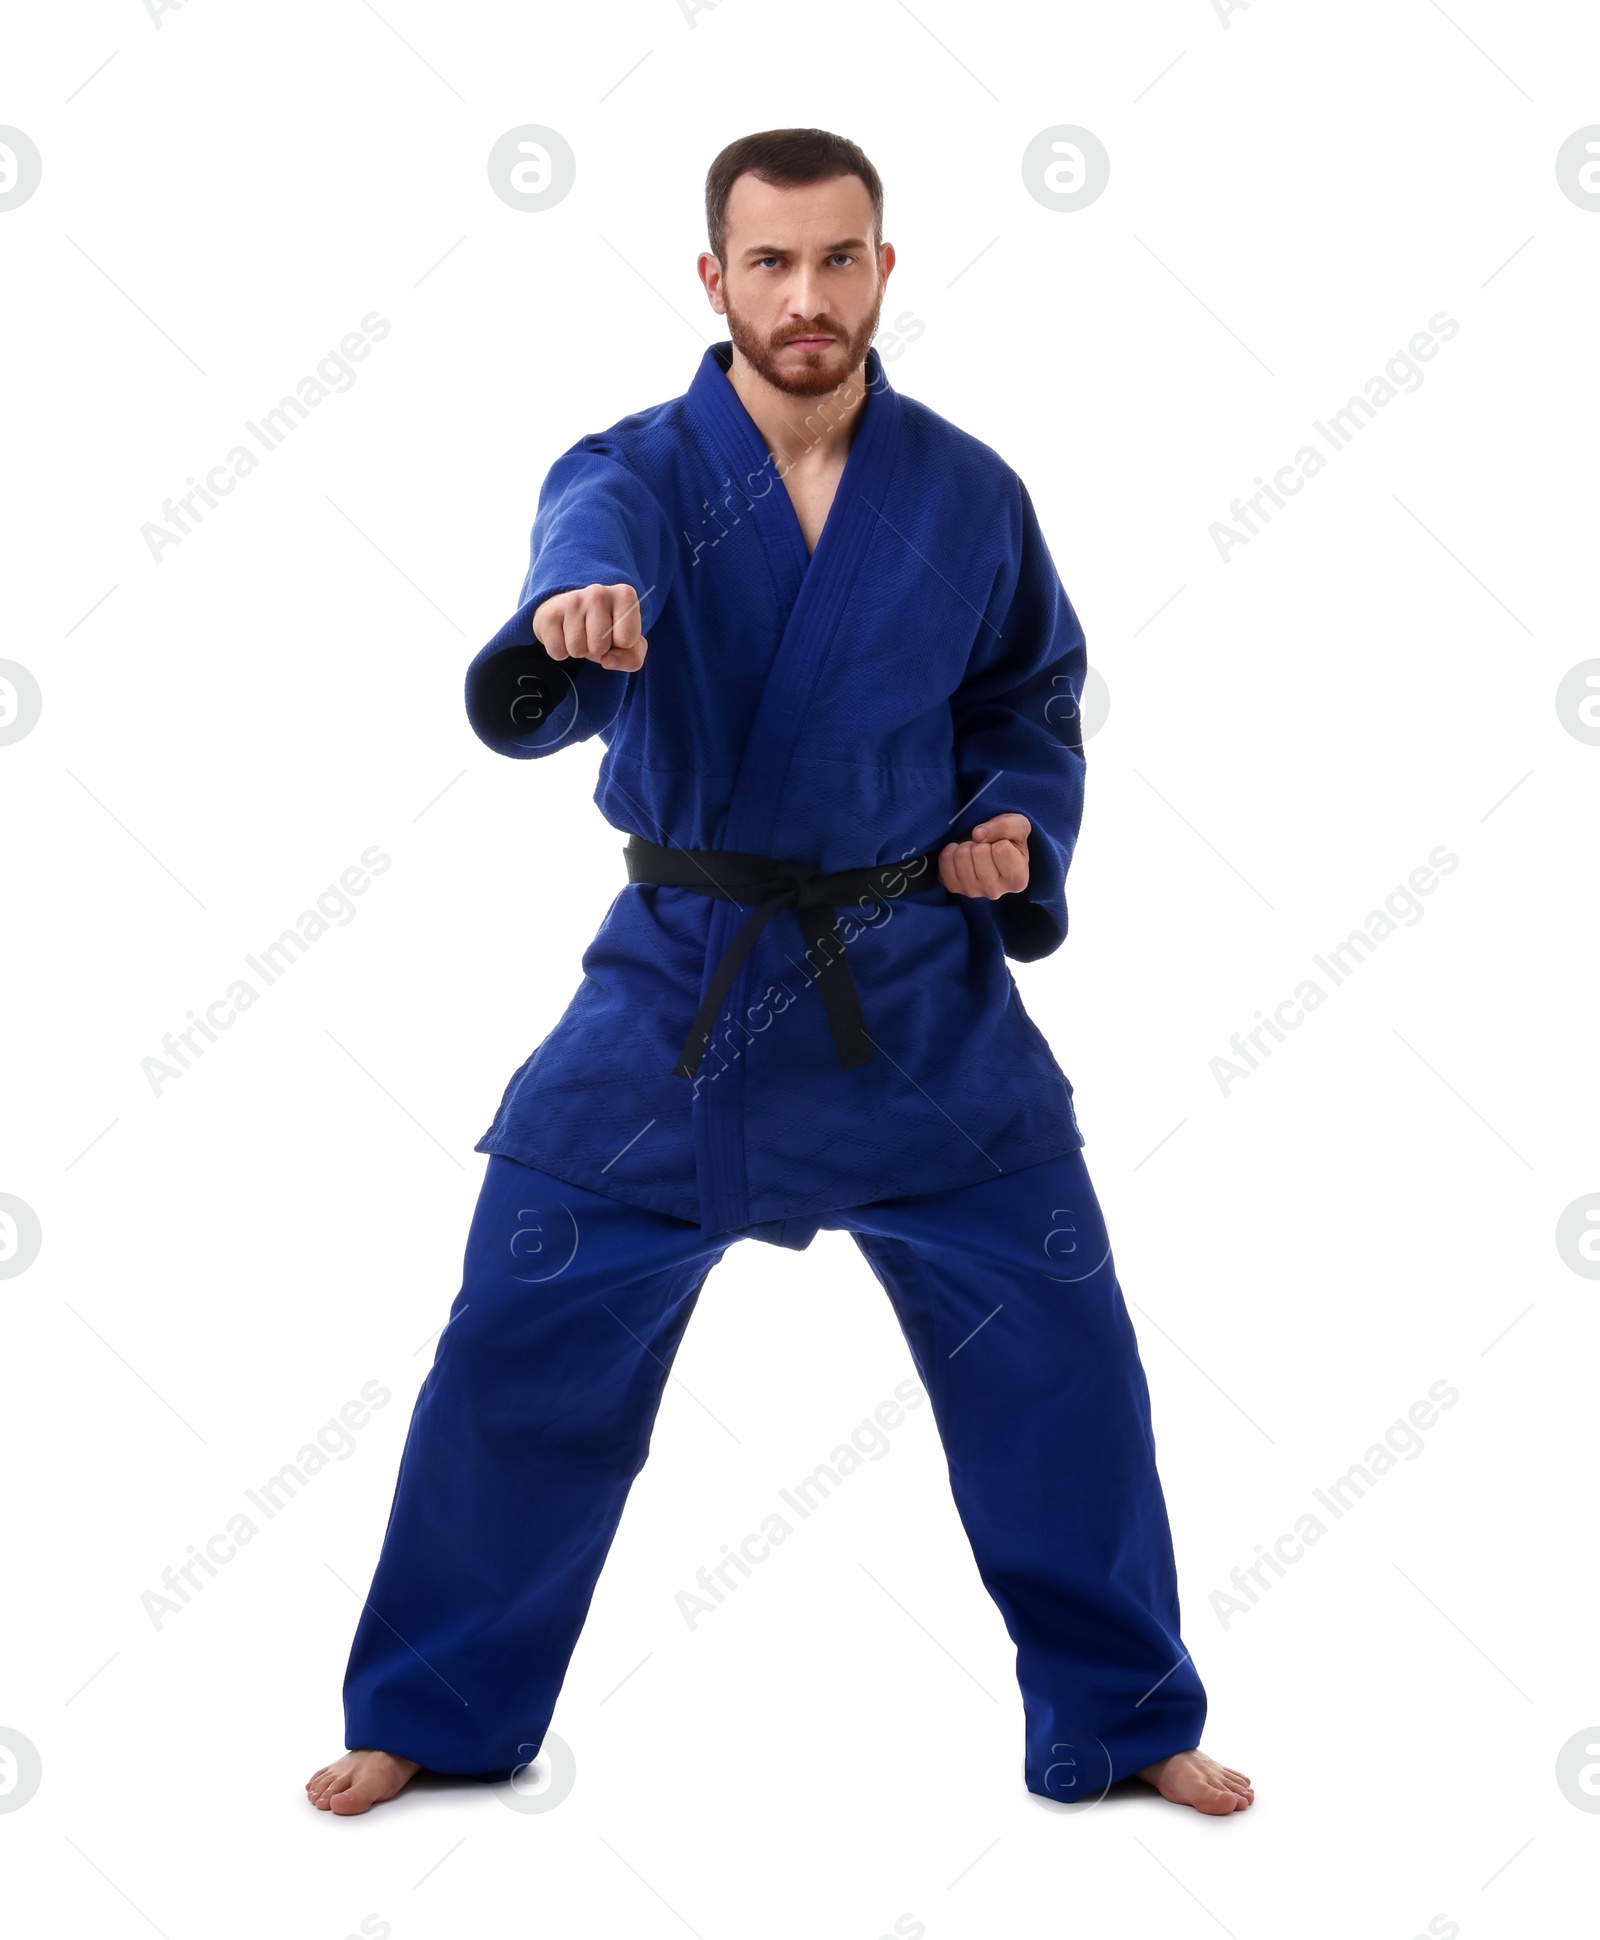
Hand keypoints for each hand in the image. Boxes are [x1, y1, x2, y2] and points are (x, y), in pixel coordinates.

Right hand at [532, 582, 647, 671]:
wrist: (571, 612)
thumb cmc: (606, 630)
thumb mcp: (630, 646)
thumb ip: (632, 658)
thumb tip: (607, 661)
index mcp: (625, 596)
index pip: (627, 640)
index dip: (621, 645)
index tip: (616, 633)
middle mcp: (598, 592)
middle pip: (600, 647)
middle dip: (598, 650)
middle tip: (594, 635)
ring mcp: (572, 600)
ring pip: (577, 650)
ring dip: (579, 650)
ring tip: (580, 633)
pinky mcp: (549, 613)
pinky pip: (557, 652)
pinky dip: (561, 651)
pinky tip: (564, 634)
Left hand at [938, 813, 1030, 898]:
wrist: (991, 854)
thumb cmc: (1009, 841)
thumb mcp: (1018, 826)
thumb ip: (1005, 826)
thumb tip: (977, 834)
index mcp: (1017, 880)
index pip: (1001, 850)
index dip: (1000, 839)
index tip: (1002, 845)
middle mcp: (995, 891)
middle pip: (979, 852)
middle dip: (981, 842)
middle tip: (986, 847)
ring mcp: (972, 891)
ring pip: (961, 855)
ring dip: (967, 846)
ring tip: (975, 851)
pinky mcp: (953, 887)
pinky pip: (944, 860)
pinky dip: (951, 851)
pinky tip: (962, 855)